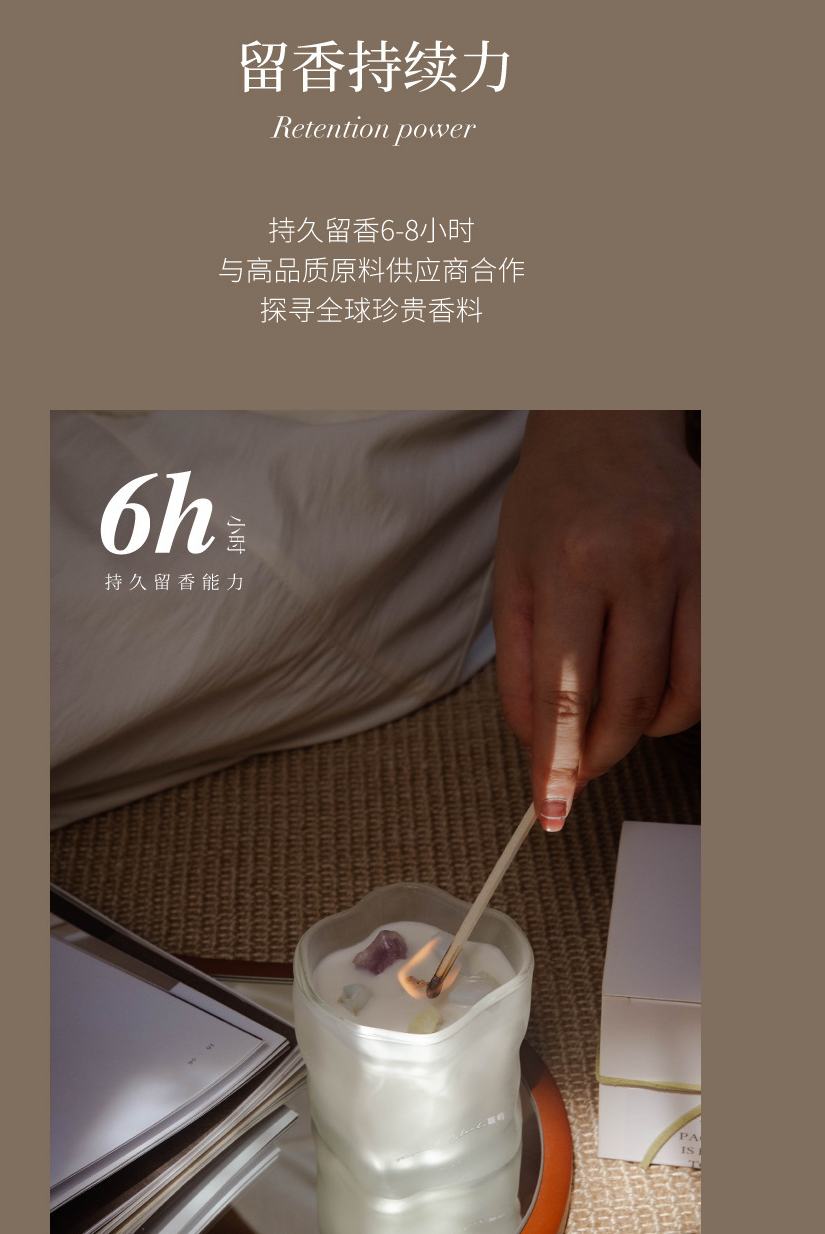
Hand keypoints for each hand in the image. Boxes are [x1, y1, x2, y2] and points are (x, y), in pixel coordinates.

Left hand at [493, 413, 699, 831]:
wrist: (609, 425)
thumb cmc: (551, 498)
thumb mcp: (509, 574)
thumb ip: (518, 664)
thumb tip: (537, 743)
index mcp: (570, 565)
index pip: (565, 694)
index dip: (557, 765)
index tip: (550, 808)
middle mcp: (638, 566)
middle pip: (629, 704)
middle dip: (597, 756)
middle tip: (573, 770)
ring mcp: (693, 568)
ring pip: (681, 696)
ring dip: (642, 732)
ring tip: (609, 722)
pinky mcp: (725, 571)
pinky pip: (712, 668)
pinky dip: (680, 699)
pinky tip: (648, 687)